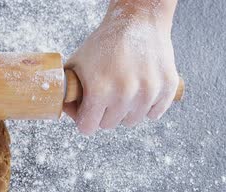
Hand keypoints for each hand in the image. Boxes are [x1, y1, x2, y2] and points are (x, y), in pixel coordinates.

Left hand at [63, 1, 179, 134]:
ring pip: (131, 121)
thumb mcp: (76, 65)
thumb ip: (68, 91)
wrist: (138, 22)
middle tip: (104, 96)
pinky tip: (139, 90)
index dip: (84, 119)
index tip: (87, 111)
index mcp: (99, 90)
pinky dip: (146, 106)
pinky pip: (154, 114)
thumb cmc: (104, 43)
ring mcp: (148, 92)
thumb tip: (65, 110)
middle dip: (103, 114)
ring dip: (125, 111)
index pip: (87, 128)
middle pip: (108, 125)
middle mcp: (125, 94)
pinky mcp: (167, 88)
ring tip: (121, 91)